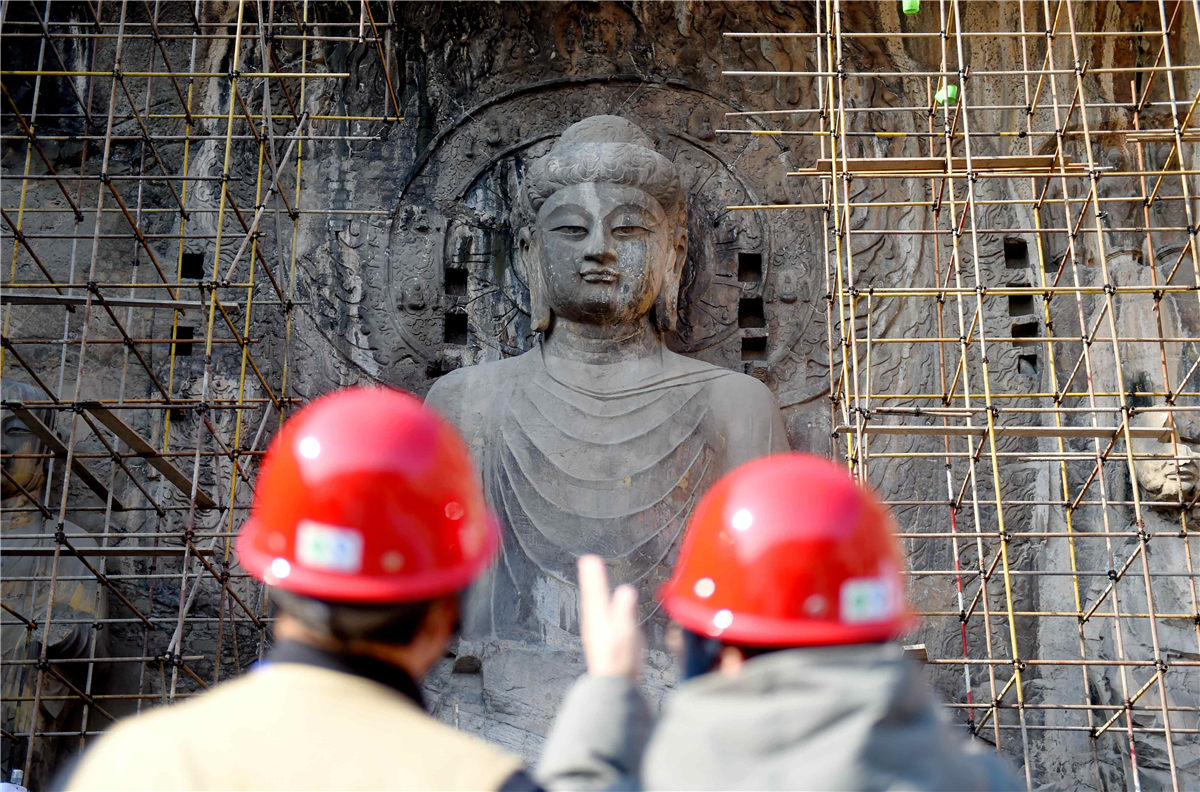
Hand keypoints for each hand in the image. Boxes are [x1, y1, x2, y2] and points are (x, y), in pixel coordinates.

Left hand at [577, 554, 644, 678]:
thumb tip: (625, 590)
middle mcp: (595, 623)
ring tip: (593, 578)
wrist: (612, 686)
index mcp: (599, 619)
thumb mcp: (625, 635)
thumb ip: (624, 612)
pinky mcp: (602, 641)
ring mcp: (597, 633)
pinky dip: (600, 605)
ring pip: (595, 605)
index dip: (594, 576)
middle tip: (589, 561)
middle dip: (592, 578)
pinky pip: (600, 615)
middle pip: (592, 595)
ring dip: (594, 590)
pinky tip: (605, 607)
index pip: (595, 591)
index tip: (590, 558)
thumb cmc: (620, 661)